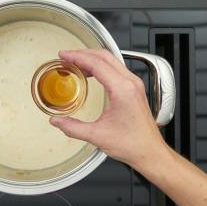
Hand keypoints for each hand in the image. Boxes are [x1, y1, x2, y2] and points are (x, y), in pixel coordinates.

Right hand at [49, 49, 170, 171]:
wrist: (150, 152)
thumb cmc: (133, 144)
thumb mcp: (97, 136)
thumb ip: (73, 128)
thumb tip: (56, 121)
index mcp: (122, 90)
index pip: (97, 64)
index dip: (77, 57)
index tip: (64, 55)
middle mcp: (130, 83)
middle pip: (104, 56)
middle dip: (83, 54)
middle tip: (66, 57)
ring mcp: (134, 84)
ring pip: (111, 60)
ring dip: (92, 58)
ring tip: (75, 63)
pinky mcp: (134, 89)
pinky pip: (116, 69)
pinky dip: (100, 66)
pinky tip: (90, 73)